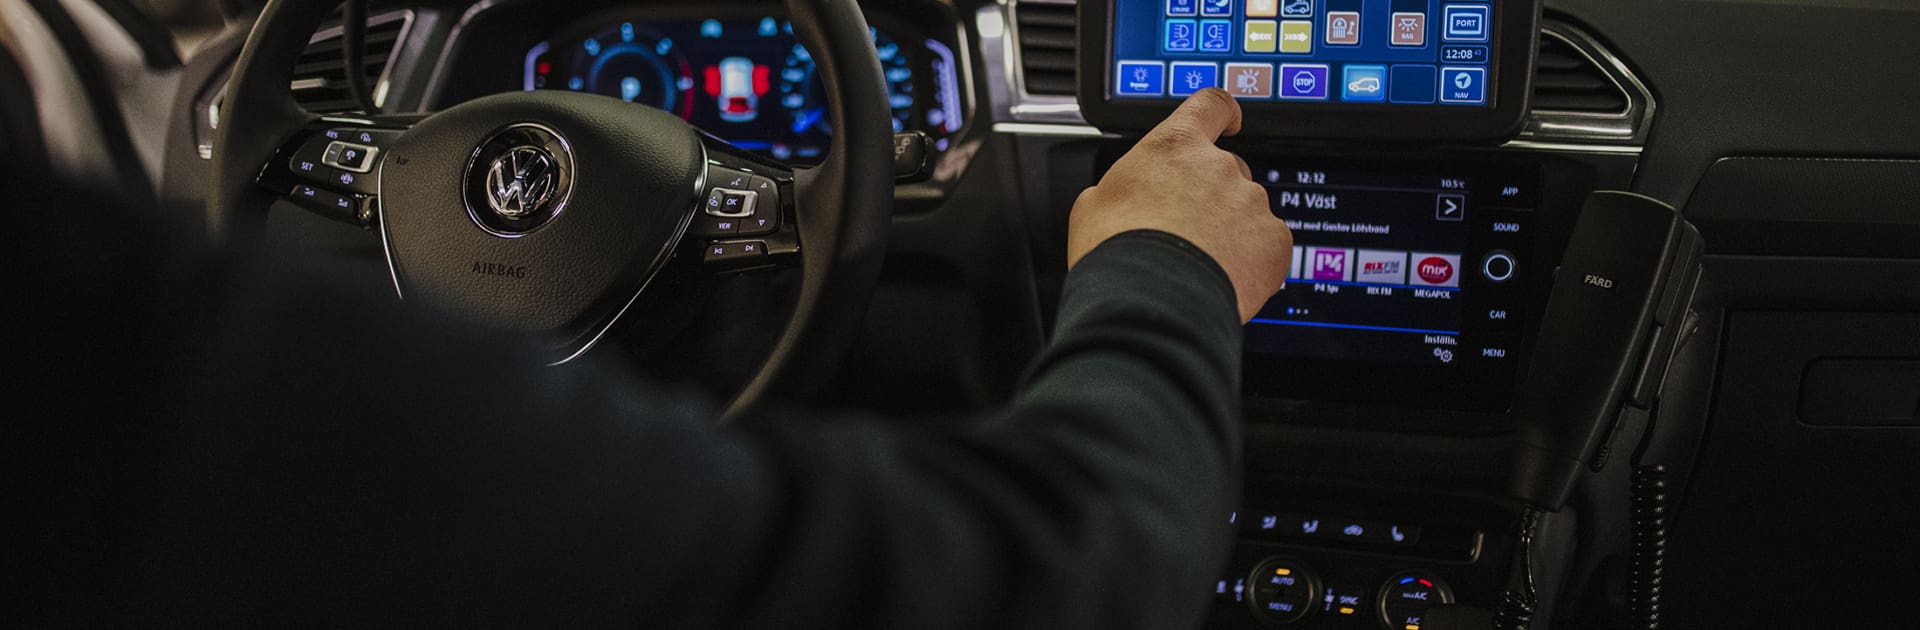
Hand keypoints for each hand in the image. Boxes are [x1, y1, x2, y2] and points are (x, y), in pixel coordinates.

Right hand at [1067, 89, 1293, 321]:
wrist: (1149, 302)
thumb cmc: (1115, 252)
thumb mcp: (1092, 206)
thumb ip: (1119, 188)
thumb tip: (1118, 198)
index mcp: (1174, 148)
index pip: (1209, 106)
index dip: (1221, 112)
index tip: (1228, 120)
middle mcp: (1219, 167)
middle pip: (1228, 168)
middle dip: (1212, 194)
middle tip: (1187, 229)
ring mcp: (1251, 203)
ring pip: (1247, 211)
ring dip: (1230, 230)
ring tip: (1198, 265)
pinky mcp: (1273, 241)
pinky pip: (1268, 245)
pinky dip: (1253, 260)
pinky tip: (1224, 278)